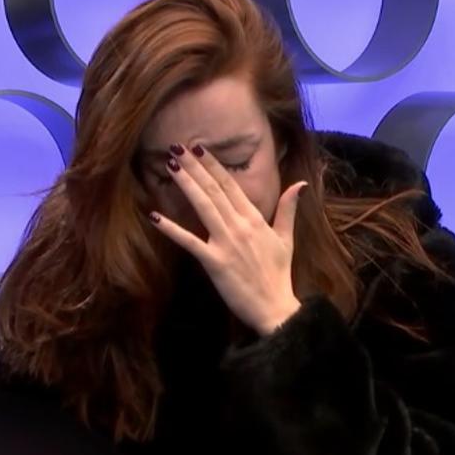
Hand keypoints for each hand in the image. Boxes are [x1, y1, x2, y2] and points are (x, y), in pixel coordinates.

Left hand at [148, 143, 307, 335]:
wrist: (275, 308)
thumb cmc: (279, 275)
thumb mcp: (286, 238)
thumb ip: (288, 209)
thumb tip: (300, 184)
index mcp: (254, 218)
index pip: (231, 185)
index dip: (213, 165)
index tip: (199, 148)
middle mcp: (239, 225)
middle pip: (214, 190)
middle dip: (195, 167)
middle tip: (176, 147)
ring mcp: (226, 242)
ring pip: (203, 206)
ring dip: (186, 184)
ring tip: (170, 165)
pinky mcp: (214, 262)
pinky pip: (189, 242)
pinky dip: (171, 229)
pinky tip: (155, 216)